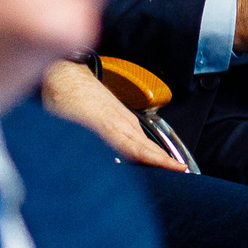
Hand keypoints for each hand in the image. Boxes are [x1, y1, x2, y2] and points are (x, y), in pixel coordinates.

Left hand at [40, 61, 182, 168]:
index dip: (160, 162)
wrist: (67, 76)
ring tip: (171, 168)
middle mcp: (123, 124)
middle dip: (167, 161)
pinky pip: (138, 136)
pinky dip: (147, 147)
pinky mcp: (122, 117)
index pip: (139, 150)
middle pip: (149, 147)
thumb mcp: (66, 128)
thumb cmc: (65, 100)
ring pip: (145, 142)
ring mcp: (125, 119)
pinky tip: (148, 156)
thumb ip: (79, 150)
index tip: (178, 168)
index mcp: (110, 128)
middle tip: (182, 172)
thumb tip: (85, 171)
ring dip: (158, 156)